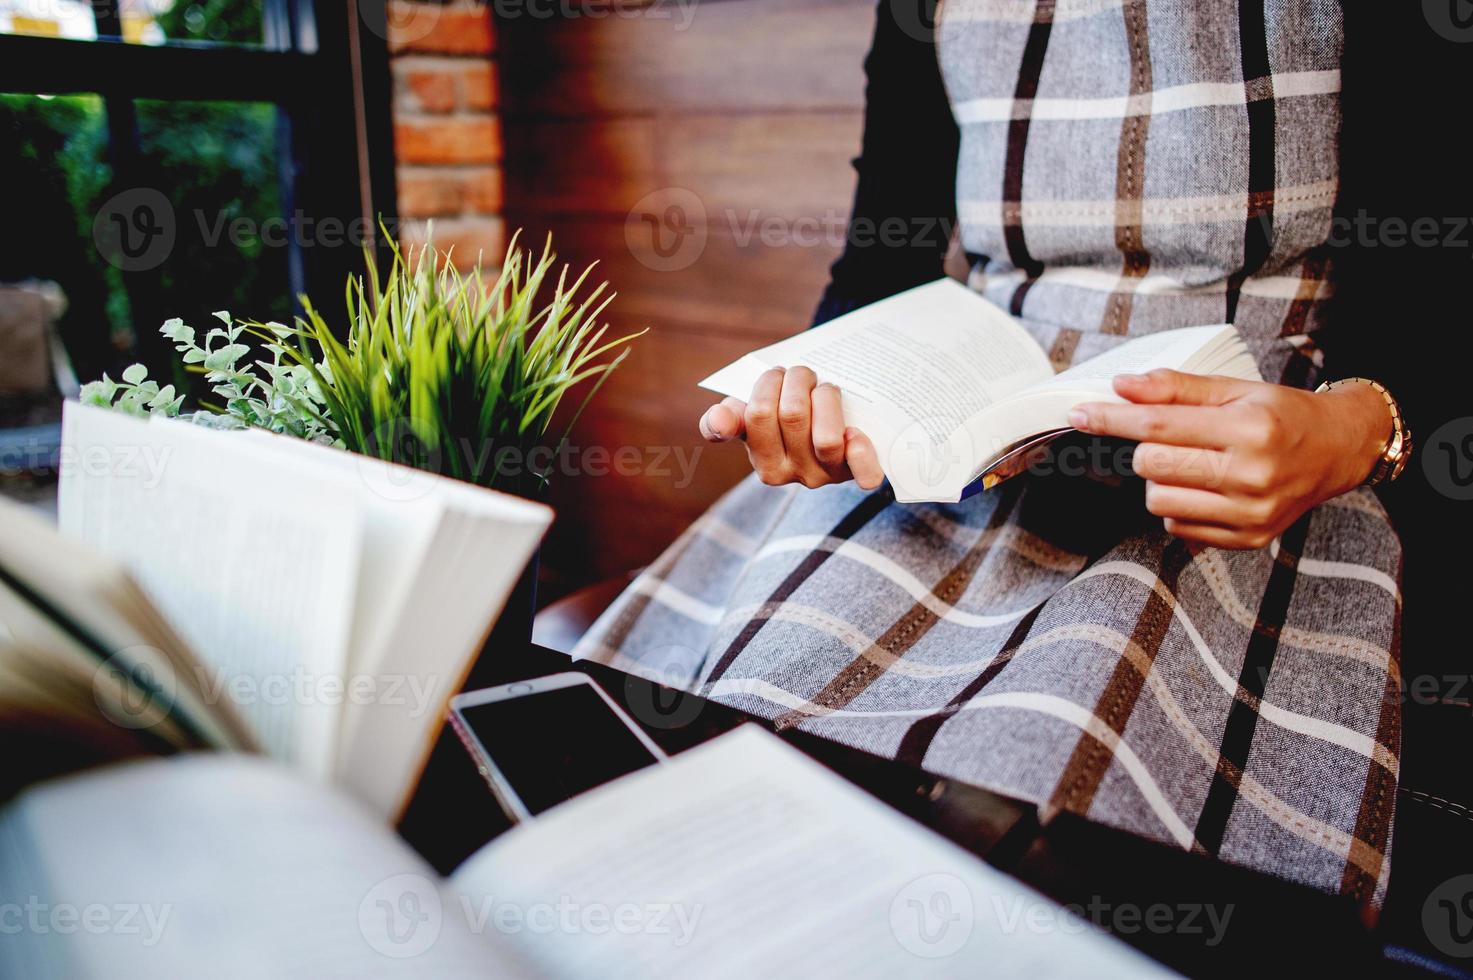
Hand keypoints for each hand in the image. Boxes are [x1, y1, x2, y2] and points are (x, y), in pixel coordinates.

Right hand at [699, 366, 884, 489]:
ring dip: (827, 397)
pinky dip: (862, 453)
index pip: (757, 414)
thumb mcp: (751, 415)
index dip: (768, 383)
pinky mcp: (857, 473)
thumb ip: (728, 419)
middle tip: (802, 373)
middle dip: (798, 380)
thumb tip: (717, 419)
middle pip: (792, 416)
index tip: (775, 374)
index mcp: (763, 463)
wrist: (828, 423)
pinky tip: (856, 432)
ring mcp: (826, 475)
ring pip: (826, 438)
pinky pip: (864, 474)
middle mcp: (793, 475)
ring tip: (824, 388)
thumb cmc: (784, 416)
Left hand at [1069, 369, 1391, 548]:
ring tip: (1192, 464)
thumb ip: (1176, 388)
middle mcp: (1252, 475)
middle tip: (1169, 438)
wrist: (1338, 450)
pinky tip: (1207, 488)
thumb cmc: (1282, 415)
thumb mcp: (1235, 389)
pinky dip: (1179, 506)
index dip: (1112, 419)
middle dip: (1147, 447)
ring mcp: (1250, 513)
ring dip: (1161, 481)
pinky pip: (1178, 527)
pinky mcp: (1247, 539)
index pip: (1158, 425)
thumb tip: (1122, 386)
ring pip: (1158, 502)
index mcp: (1249, 428)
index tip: (1081, 413)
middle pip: (1152, 465)